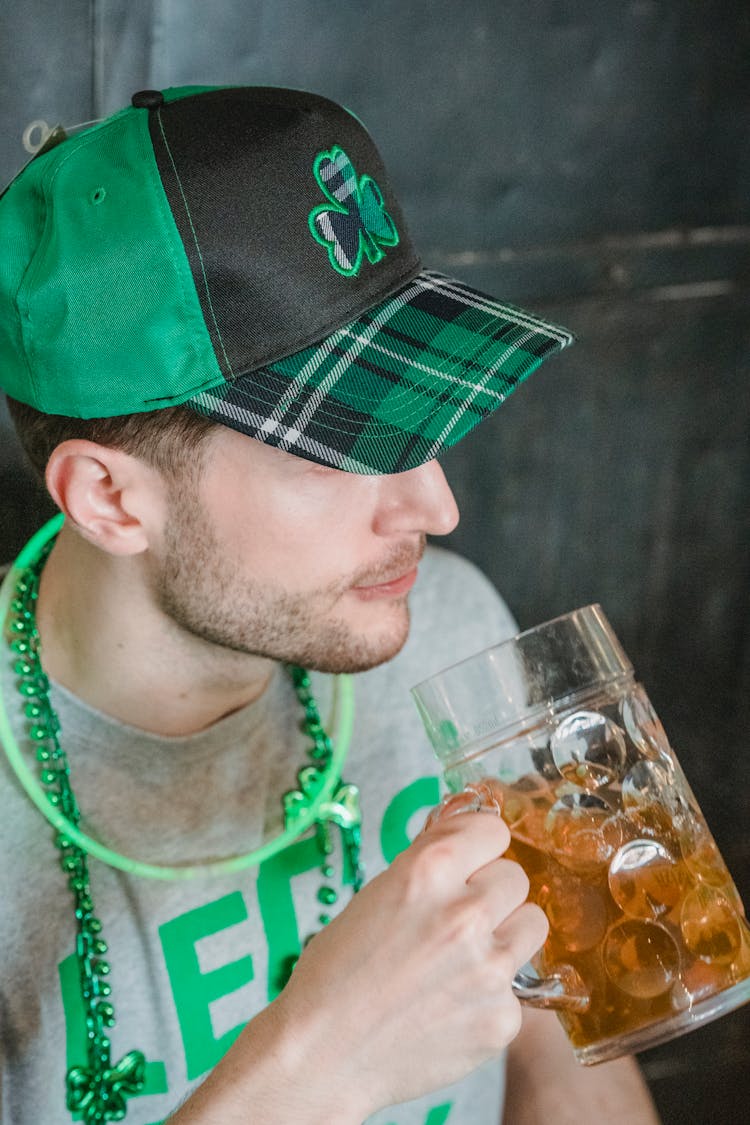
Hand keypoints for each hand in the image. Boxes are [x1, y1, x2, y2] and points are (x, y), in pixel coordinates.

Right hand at [271, 806, 548, 1119]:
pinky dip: (491, 992)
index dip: (477, 846)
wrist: (323, 1054)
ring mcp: (490, 969)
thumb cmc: (338, 971)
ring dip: (504, 934)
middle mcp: (466, 913)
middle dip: (489, 892)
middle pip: (516, 878)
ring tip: (462, 957)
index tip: (468, 860)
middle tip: (455, 918)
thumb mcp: (377, 892)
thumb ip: (428, 858)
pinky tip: (451, 1003)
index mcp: (430, 870)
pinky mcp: (502, 1018)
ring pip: (531, 925)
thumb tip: (463, 824)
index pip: (493, 830)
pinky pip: (517, 986)